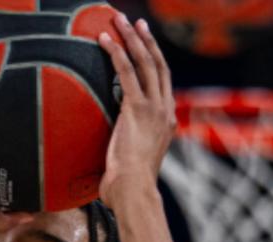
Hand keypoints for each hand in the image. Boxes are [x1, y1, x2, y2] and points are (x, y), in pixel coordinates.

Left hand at [97, 15, 176, 210]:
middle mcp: (165, 110)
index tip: (146, 44)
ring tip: (120, 19)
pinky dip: (116, 53)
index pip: (163, 82)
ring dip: (132, 38)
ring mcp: (154, 108)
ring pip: (145, 62)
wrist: (134, 191)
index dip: (154, 60)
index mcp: (167, 121)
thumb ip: (130, 146)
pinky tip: (105, 39)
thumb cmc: (129, 185)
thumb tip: (114, 152)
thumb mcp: (134, 160)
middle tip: (136, 22)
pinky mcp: (137, 109)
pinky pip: (126, 73)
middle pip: (158, 65)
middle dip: (146, 40)